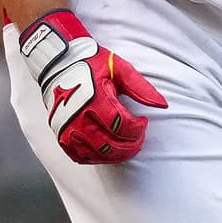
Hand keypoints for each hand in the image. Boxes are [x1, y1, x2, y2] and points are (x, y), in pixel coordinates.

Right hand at [19, 10, 165, 164]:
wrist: (59, 64)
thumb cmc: (92, 64)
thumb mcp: (120, 69)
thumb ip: (141, 88)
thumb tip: (162, 105)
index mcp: (95, 100)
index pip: (122, 126)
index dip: (138, 129)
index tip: (144, 121)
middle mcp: (78, 118)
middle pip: (111, 145)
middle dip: (131, 146)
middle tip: (139, 138)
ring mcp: (67, 130)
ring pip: (97, 155)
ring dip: (117, 155)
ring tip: (127, 146)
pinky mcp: (61, 136)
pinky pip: (81, 157)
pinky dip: (98, 158)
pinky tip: (108, 150)